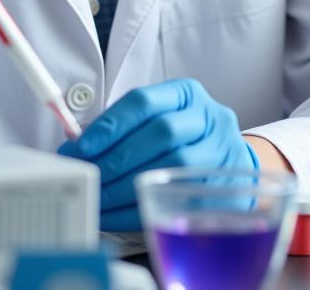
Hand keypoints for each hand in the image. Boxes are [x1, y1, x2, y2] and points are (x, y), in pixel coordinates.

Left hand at [59, 78, 257, 230]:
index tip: (81, 145)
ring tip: (98, 196)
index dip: (110, 124)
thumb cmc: (186, 137)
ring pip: (172, 166)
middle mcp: (208, 118)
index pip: (144, 101)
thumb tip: (79, 143)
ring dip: (127, 185)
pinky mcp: (222, 186)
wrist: (231, 160)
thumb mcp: (162, 116)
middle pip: (160, 133)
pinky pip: (177, 198)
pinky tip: (115, 214)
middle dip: (116, 157)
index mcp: (186, 94)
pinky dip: (140, 209)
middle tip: (86, 174)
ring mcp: (220, 152)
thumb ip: (127, 125)